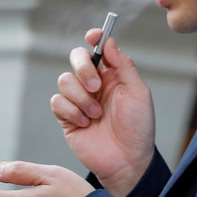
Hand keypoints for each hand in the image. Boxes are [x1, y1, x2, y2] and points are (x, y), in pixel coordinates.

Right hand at [51, 30, 154, 196]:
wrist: (127, 161)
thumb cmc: (138, 128)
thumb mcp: (138, 93)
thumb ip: (124, 65)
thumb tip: (109, 42)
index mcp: (113, 75)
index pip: (98, 48)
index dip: (94, 38)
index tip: (92, 36)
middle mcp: (94, 84)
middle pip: (76, 58)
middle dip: (82, 68)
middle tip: (95, 85)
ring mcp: (79, 99)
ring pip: (65, 80)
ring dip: (81, 98)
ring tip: (96, 115)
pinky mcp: (67, 117)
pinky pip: (58, 102)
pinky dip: (72, 111)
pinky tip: (85, 124)